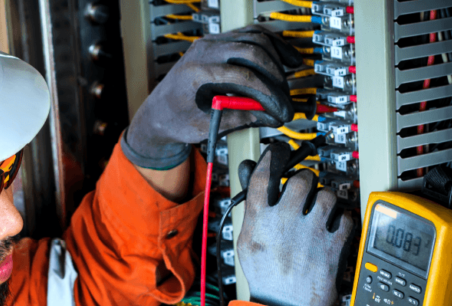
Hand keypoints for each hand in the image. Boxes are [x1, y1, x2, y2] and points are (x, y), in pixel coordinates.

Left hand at [121, 25, 301, 169]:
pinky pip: (250, 34)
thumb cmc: (175, 119)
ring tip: (291, 76)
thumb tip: (269, 115)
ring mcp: (211, 43)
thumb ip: (238, 118)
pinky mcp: (219, 42)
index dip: (267, 92)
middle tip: (284, 98)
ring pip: (254, 37)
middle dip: (275, 75)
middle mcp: (203, 51)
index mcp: (195, 72)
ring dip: (277, 56)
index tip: (280, 109)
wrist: (160, 111)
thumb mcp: (206, 126)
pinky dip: (271, 45)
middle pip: (252, 50)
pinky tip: (284, 57)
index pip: (242, 74)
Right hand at [237, 142, 353, 305]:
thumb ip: (251, 205)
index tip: (279, 151)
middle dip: (304, 180)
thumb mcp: (247, 239)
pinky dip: (342, 220)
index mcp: (260, 219)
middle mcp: (286, 221)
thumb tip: (249, 172)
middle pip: (301, 178)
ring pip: (327, 195)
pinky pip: (346, 216)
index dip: (273, 156)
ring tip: (319, 212)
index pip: (265, 173)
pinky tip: (332, 228)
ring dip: (325, 200)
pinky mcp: (334, 244)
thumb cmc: (266, 275)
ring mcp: (312, 232)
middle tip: (303, 190)